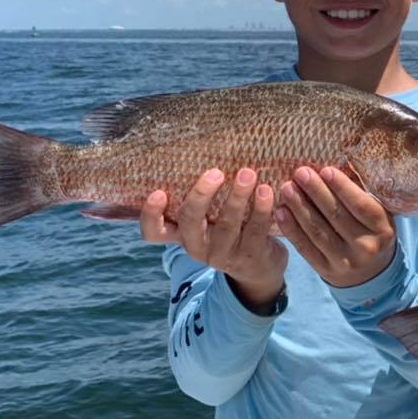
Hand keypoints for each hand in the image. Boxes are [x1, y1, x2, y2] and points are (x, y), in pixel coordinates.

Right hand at [140, 168, 286, 308]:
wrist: (259, 268)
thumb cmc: (230, 230)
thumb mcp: (210, 219)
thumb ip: (203, 199)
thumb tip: (203, 150)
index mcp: (182, 235)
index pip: (154, 232)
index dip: (151, 215)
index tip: (158, 192)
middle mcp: (198, 247)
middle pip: (190, 223)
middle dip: (201, 195)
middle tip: (216, 172)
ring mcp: (223, 255)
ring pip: (227, 225)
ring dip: (237, 197)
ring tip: (247, 174)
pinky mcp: (250, 256)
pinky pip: (255, 230)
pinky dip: (261, 209)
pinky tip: (266, 191)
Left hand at [275, 165, 396, 287]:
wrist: (371, 275)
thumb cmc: (372, 233)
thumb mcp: (379, 217)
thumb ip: (363, 198)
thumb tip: (331, 170)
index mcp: (382, 229)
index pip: (361, 206)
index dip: (342, 188)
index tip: (325, 170)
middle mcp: (365, 247)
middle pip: (336, 216)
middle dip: (316, 192)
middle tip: (301, 173)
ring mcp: (345, 262)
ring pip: (318, 231)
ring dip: (300, 208)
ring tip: (287, 188)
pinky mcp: (326, 271)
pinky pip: (306, 248)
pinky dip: (292, 230)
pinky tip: (281, 212)